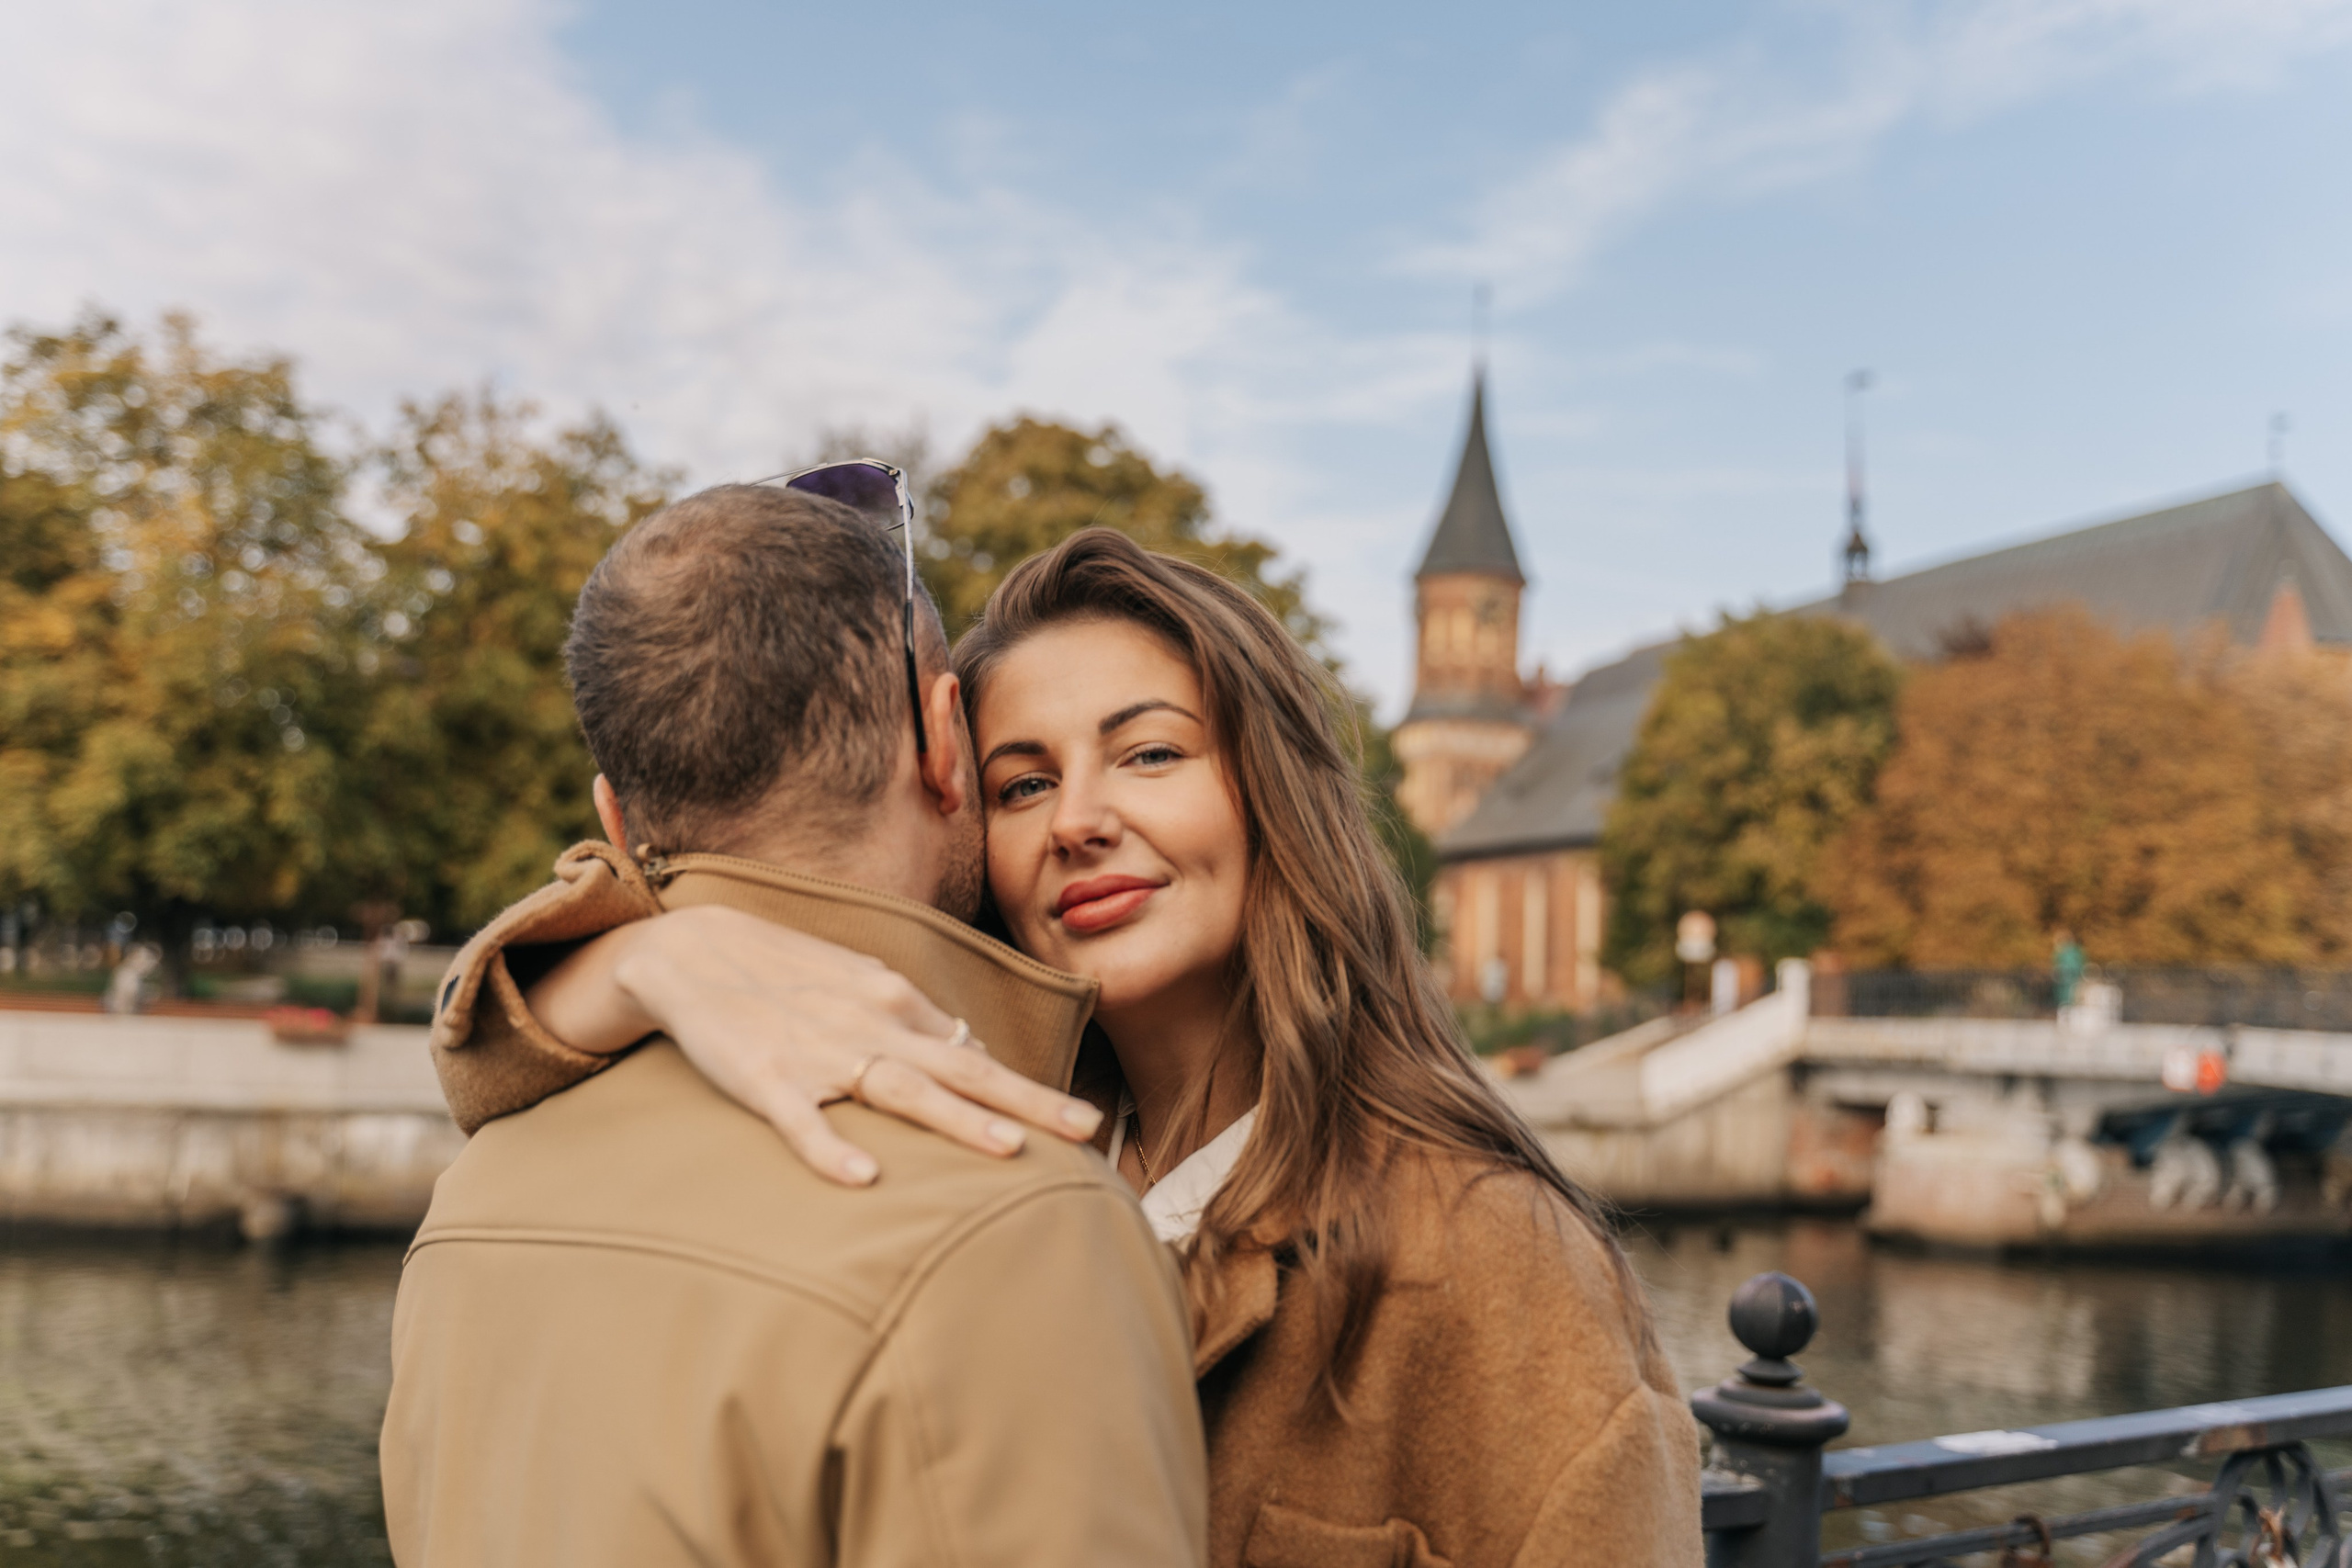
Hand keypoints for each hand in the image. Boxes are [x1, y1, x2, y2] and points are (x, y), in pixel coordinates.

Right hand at [604, 906, 1103, 1185]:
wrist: (690, 952)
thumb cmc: (785, 976)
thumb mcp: (859, 988)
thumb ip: (915, 1026)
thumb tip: (975, 1062)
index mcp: (896, 1001)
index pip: (973, 1054)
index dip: (1027, 1089)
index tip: (1080, 1123)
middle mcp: (870, 1023)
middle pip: (962, 1068)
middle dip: (1028, 1100)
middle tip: (1086, 1130)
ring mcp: (819, 1052)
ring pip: (900, 1089)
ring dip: (957, 1118)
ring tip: (1010, 1148)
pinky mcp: (764, 1078)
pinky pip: (802, 1121)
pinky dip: (831, 1148)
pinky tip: (863, 1179)